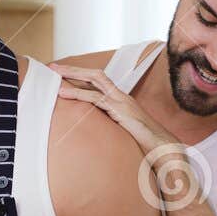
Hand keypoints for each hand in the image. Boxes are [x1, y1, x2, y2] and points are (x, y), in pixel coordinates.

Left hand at [50, 63, 176, 157]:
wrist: (164, 148)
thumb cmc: (145, 144)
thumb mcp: (123, 134)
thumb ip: (111, 128)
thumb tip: (97, 134)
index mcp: (121, 100)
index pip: (99, 81)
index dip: (81, 76)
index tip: (63, 76)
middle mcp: (121, 97)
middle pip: (95, 74)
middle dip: (73, 69)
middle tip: (53, 67)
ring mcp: (121, 102)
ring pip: (94, 80)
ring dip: (72, 75)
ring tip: (53, 75)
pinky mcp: (120, 111)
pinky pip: (96, 98)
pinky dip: (78, 94)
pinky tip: (63, 94)